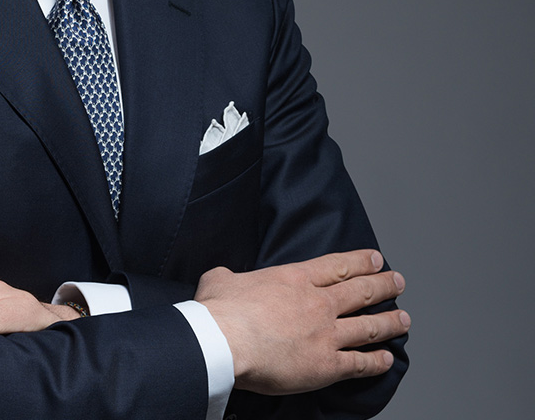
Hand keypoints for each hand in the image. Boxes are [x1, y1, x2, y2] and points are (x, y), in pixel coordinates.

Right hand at [195, 249, 409, 394]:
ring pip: (368, 326)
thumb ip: (229, 277)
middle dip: (383, 285)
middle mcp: (317, 303)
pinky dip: (377, 362)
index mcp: (294, 279)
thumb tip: (224, 279)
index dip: (360, 261)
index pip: (336, 266)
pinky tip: (388, 359)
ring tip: (404, 319)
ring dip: (389, 322)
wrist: (225, 340)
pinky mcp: (326, 365)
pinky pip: (360, 364)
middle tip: (399, 282)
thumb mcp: (220, 279)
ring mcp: (326, 334)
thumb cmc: (221, 310)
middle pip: (360, 291)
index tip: (376, 259)